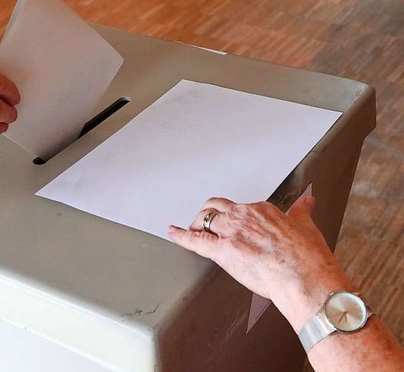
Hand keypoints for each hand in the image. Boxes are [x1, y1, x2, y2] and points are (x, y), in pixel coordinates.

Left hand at [168, 196, 354, 330]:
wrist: (304, 278)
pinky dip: (180, 236)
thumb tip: (306, 202)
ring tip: (193, 232)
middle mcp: (244, 216)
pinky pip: (194, 240)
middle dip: (208, 216)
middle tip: (205, 224)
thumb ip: (301, 212)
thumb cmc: (308, 259)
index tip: (232, 224)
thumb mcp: (306, 226)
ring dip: (196, 226)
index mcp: (262, 210)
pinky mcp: (222, 251)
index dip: (232, 217)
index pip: (238, 208)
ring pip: (204, 221)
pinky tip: (173, 233)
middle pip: (216, 208)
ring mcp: (231, 232)